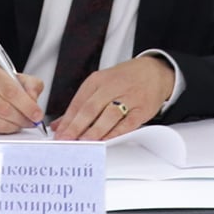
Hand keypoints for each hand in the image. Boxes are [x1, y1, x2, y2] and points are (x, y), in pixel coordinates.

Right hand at [0, 60, 44, 133]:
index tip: (37, 113)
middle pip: (4, 108)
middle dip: (22, 118)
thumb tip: (34, 98)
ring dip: (13, 126)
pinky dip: (2, 131)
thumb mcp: (7, 74)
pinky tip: (8, 126)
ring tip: (21, 124)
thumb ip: (27, 83)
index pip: (10, 90)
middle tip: (32, 121)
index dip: (27, 105)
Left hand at [51, 55, 174, 141]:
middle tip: (67, 140)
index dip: (67, 120)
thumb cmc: (124, 80)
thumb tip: (59, 125)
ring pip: (109, 114)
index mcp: (97, 80)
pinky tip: (106, 141)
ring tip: (84, 142)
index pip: (78, 102)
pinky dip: (116, 133)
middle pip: (90, 108)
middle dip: (76, 126)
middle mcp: (112, 87)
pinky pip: (128, 123)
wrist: (154, 71)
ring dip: (95, 130)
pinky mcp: (142, 109)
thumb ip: (79, 106)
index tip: (59, 135)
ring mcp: (128, 97)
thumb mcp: (99, 85)